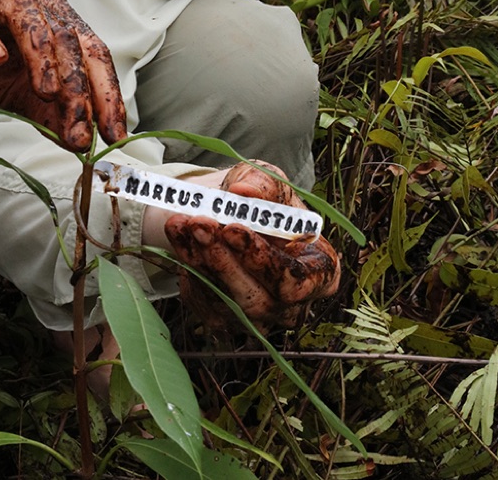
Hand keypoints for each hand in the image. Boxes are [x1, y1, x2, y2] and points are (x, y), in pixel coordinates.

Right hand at [0, 0, 126, 151]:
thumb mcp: (17, 97)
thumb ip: (51, 115)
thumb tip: (84, 144)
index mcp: (54, 21)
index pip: (92, 53)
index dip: (107, 94)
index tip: (115, 134)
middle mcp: (29, 1)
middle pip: (66, 36)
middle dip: (78, 87)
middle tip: (81, 128)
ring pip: (26, 15)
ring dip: (41, 54)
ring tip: (47, 92)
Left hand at [163, 161, 340, 332]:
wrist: (226, 213)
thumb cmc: (261, 200)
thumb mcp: (268, 179)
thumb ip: (263, 183)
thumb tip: (244, 191)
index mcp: (320, 271)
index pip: (297, 281)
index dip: (264, 259)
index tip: (233, 227)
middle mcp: (292, 304)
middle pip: (259, 299)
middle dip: (225, 261)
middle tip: (200, 223)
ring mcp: (257, 317)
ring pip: (226, 301)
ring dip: (201, 260)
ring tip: (183, 222)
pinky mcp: (224, 317)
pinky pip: (203, 299)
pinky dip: (186, 263)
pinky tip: (177, 233)